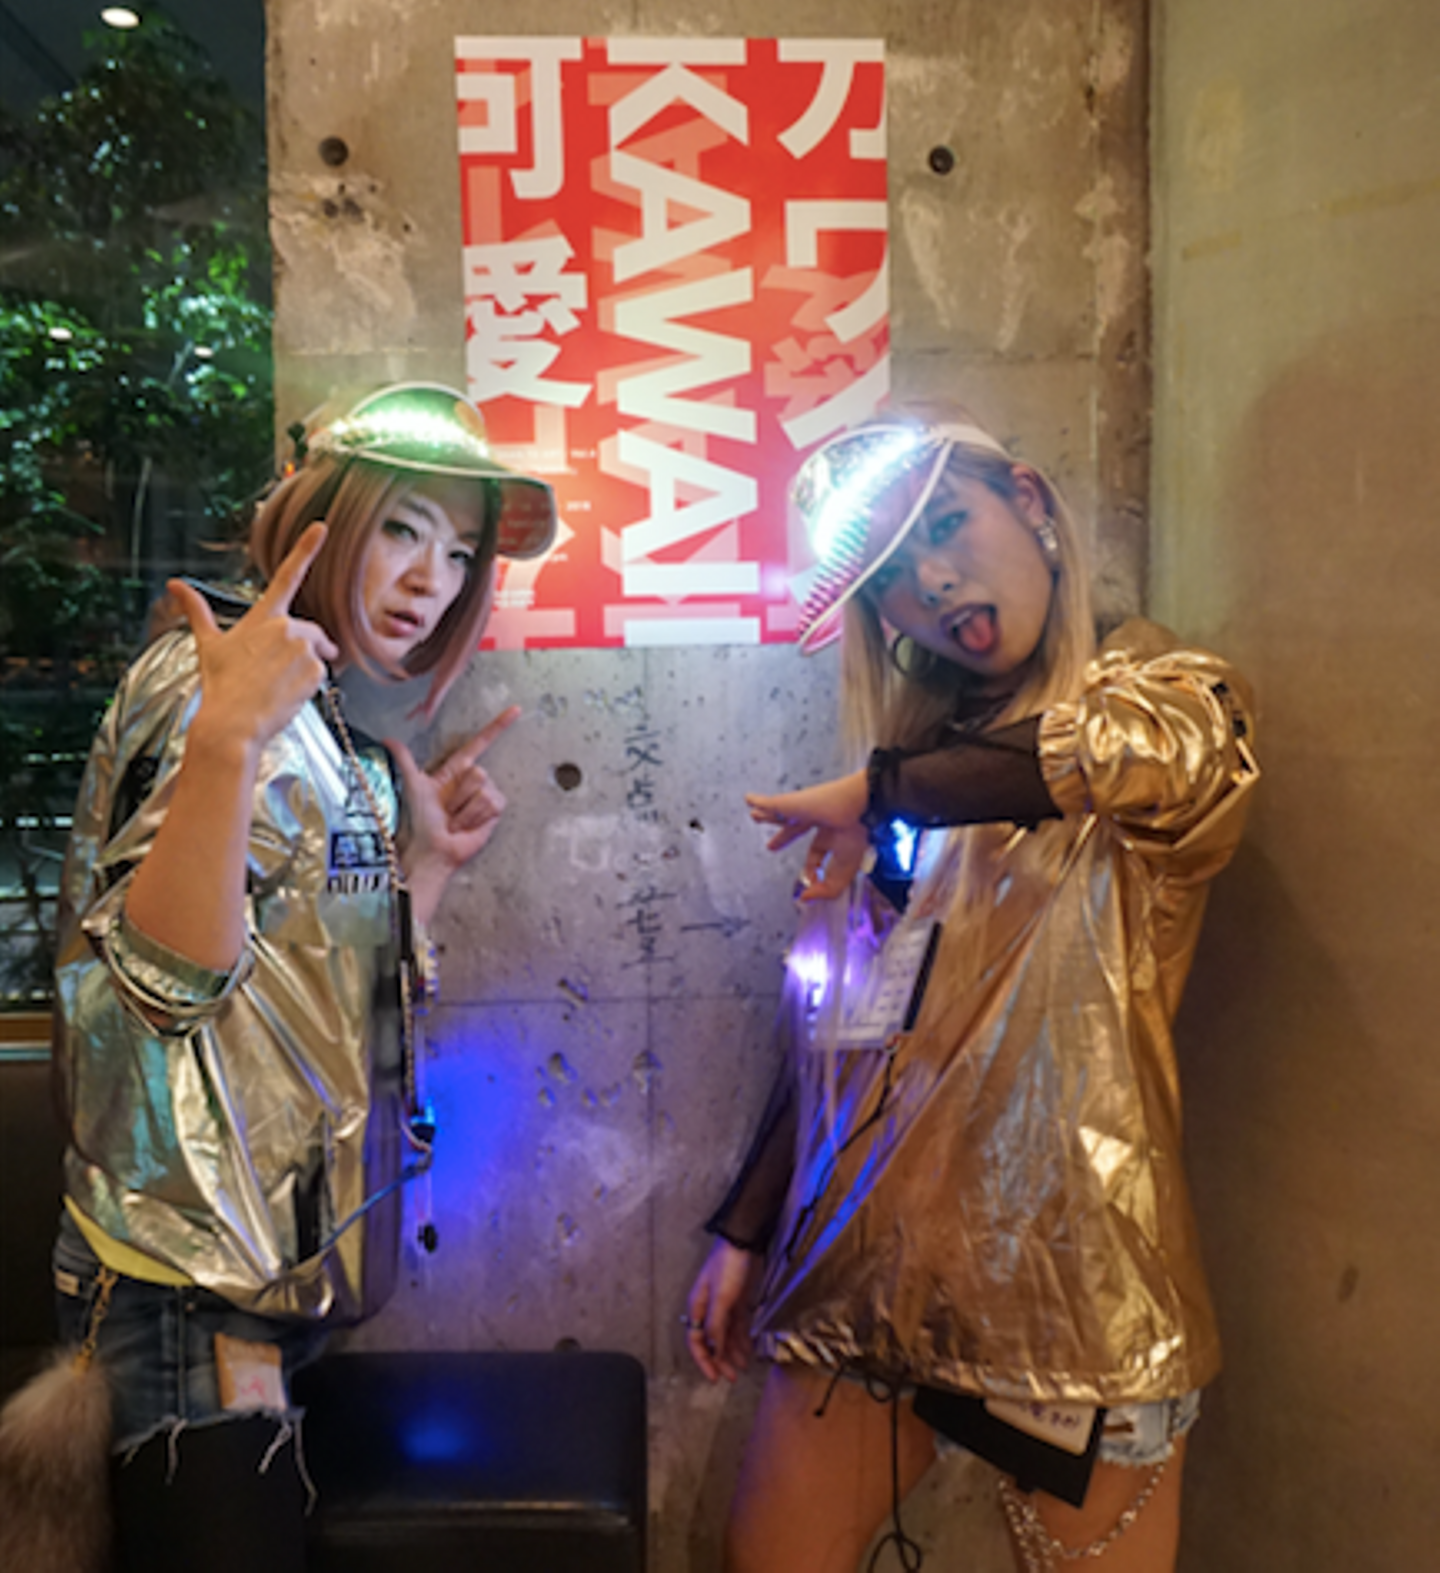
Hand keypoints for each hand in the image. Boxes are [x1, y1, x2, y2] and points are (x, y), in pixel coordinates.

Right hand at [168, 521, 337, 756]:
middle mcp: (286, 627)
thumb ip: (196, 611)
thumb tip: (175, 586)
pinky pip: (321, 675)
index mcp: (263, 616)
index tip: (321, 527)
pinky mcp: (317, 670)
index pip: (287, 575)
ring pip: (317, 654)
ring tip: (277, 686)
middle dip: (302, 648)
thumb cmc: (220, 685)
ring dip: (305, 667)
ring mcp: (304, 648)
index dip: (306, 548)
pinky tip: (286, 695)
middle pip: (309, 632)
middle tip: (276, 673)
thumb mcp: (208, 644)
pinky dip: (309, 685)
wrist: (232, 723)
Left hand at [392, 705, 520, 921]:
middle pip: (478, 771)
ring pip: (484, 788)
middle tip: (446, 810)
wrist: (431, 849)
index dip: (497, 727)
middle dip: (459, 794)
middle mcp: (472, 781)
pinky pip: (491, 803)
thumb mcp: (412, 785)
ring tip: (454, 821)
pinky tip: (466, 826)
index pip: (479, 743)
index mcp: (454, 771)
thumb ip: (404, 760)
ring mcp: (485, 795)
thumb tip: (387, 738)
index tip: (515, 710)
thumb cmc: (420, 821)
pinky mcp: (495, 811)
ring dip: (464, 809)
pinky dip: (475, 816)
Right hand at [684, 1237, 762, 1382]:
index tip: (714, 1377)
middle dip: (720, 1360)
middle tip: (732, 1377)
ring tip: (743, 1367)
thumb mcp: (721, 1297)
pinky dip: (742, 1339)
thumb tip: (713, 1350)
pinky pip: (738, 1326)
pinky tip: (749, 1350)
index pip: (696, 1341)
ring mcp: (724, 1306)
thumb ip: (716, 1324)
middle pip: (712, 1341)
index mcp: (698, 1308)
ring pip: (726, 1336)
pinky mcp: (738, 1302)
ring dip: (733, 1352)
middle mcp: (709, 1309)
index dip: (704, 1360)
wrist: (744, 1242)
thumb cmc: (728, 1266)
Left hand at [746, 771, 869, 901]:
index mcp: (831, 836)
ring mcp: (802, 811)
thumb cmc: (853, 838)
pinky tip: (749, 800)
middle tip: (771, 846)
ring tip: (755, 815)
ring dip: (767, 816)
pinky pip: (770, 802)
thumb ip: (825, 891)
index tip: (808, 880)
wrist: (856, 810)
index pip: (816, 854)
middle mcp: (817, 821)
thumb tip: (805, 899)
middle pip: (795, 830)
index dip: (811, 869)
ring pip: (782, 814)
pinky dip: (759, 801)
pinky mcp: (790, 804)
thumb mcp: (841, 875)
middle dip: (783, 838)